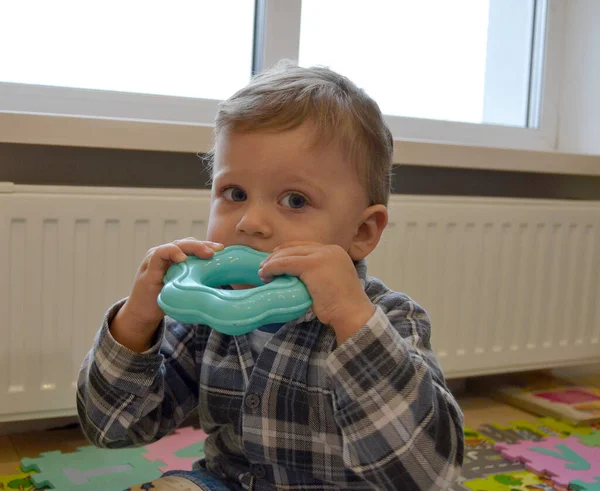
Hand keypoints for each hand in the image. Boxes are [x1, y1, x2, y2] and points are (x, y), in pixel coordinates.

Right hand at [112, 238, 223, 351]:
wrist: (143, 314)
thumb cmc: (165, 299)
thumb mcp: (184, 287)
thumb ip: (196, 279)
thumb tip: (221, 280)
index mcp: (175, 257)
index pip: (193, 245)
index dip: (207, 245)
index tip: (223, 250)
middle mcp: (166, 254)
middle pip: (187, 243)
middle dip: (204, 245)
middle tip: (218, 250)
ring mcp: (156, 259)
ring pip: (176, 245)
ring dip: (193, 247)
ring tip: (207, 253)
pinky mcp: (149, 268)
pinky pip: (160, 254)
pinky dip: (172, 252)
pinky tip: (183, 258)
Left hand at [258, 242, 374, 343]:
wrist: (352, 314)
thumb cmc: (342, 306)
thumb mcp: (331, 282)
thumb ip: (317, 274)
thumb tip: (295, 277)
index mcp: (335, 252)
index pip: (306, 246)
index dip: (288, 252)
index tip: (275, 261)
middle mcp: (329, 250)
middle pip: (295, 247)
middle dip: (277, 256)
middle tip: (265, 267)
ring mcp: (321, 255)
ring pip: (288, 253)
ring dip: (272, 262)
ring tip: (263, 273)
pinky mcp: (312, 265)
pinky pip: (285, 263)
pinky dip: (272, 268)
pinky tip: (266, 275)